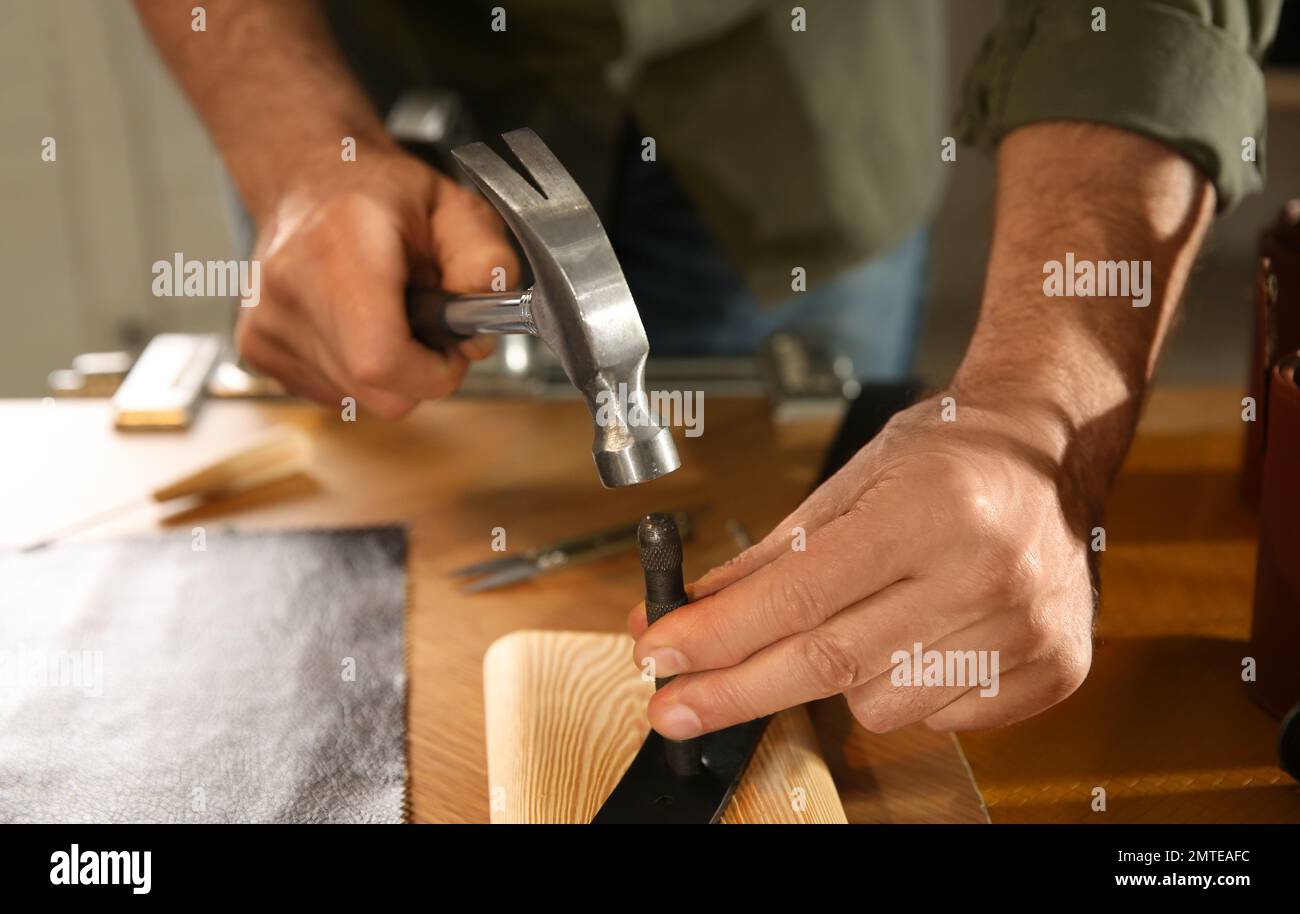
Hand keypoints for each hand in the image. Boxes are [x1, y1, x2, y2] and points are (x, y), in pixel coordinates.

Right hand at [236, 149, 518, 416]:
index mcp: (339, 246)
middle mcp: (289, 288)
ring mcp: (265, 323)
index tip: (451, 347)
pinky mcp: (256, 348)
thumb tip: (478, 335)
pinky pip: (334, 393)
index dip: (433, 373)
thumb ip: (487, 262)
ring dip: (389, 370)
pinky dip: (358, 371)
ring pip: (359, 398)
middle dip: (421, 373)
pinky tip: (354, 323)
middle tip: (427, 323)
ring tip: (387, 312)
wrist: (309, 179)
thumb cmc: (384, 194)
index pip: (381, 360)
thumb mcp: (457, 207)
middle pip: (377, 391)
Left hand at [628, 392, 1097, 735]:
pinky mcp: (1052, 671)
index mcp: (931, 508)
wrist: (1049, 453)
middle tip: (674, 708)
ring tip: (877, 616)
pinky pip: (936, 719)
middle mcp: (985, 571)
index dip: (717, 637)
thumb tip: (689, 613)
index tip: (660, 658)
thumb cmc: (947, 456)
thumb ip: (769, 558)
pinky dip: (908, 689)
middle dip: (733, 691)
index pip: (799, 596)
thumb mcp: (850, 483)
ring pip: (878, 706)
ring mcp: (1025, 629)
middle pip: (826, 663)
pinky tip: (926, 636)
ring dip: (844, 679)